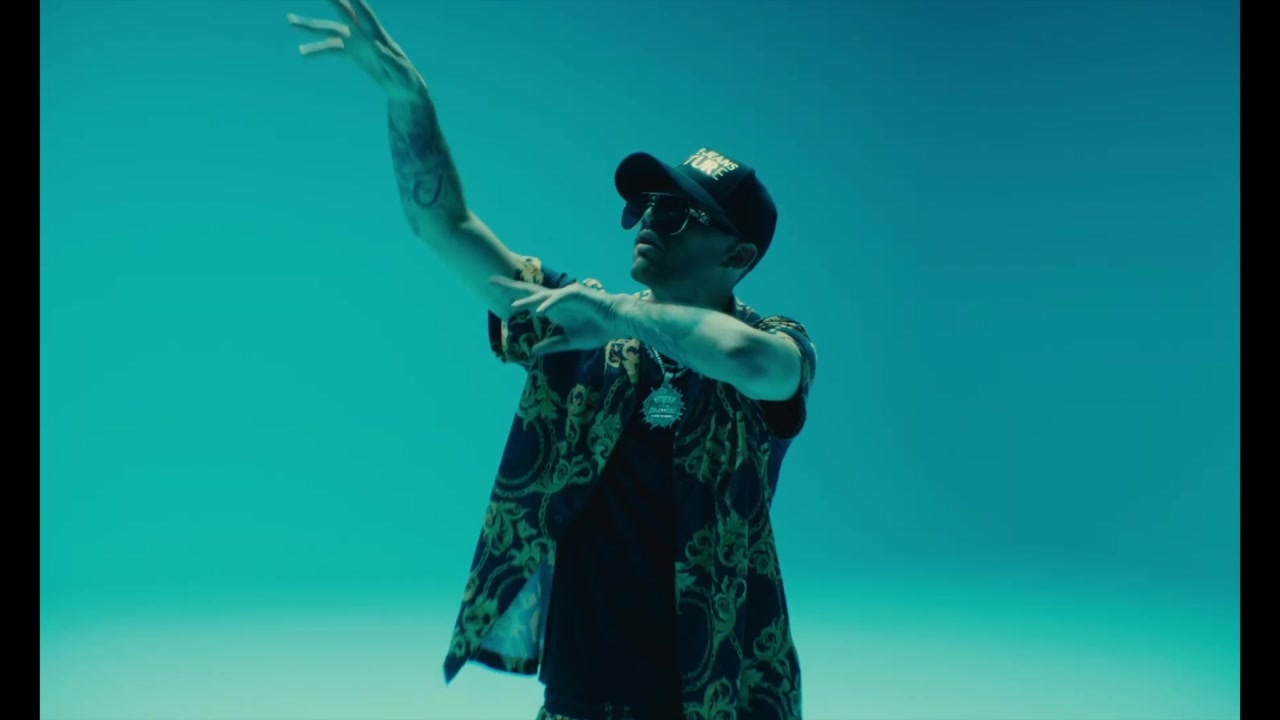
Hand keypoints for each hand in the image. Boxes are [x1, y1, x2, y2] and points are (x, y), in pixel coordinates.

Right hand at [288, 0, 426, 102]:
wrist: (404, 88)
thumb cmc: (405, 79)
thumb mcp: (399, 71)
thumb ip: (389, 59)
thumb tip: (376, 46)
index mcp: (377, 36)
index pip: (365, 14)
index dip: (356, 2)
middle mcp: (364, 34)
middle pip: (343, 12)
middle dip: (332, 0)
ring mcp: (356, 41)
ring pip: (329, 29)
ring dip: (310, 26)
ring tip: (289, 21)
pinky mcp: (352, 52)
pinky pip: (330, 48)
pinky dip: (316, 51)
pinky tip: (301, 54)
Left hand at [489, 276, 630, 355]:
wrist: (618, 323)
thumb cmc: (597, 329)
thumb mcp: (570, 342)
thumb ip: (552, 345)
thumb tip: (532, 351)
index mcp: (553, 310)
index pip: (528, 301)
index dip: (512, 298)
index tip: (494, 295)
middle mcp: (556, 301)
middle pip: (529, 291)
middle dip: (510, 287)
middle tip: (489, 281)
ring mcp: (566, 297)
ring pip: (542, 296)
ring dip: (527, 300)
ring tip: (513, 305)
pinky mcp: (577, 295)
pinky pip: (560, 299)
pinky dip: (549, 304)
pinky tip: (540, 311)